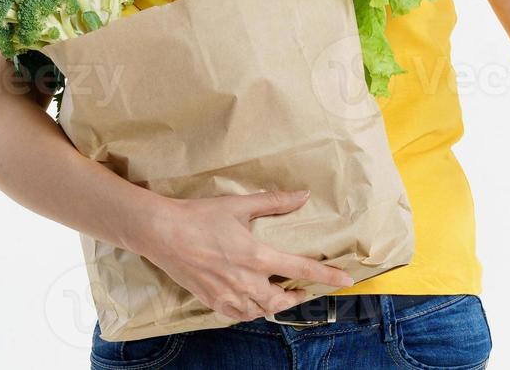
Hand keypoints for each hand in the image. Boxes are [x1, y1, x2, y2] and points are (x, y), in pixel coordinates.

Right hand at [133, 189, 354, 321]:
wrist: (162, 232)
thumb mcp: (240, 205)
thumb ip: (275, 202)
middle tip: (302, 290)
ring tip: (279, 295)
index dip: (327, 277)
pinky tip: (252, 302)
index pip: (301, 270)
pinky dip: (250, 311)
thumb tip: (303, 195)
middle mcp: (246, 281)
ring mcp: (228, 294)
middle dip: (296, 297)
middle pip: (281, 300)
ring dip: (274, 305)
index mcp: (257, 257)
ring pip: (260, 311)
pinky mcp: (212, 301)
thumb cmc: (201, 216)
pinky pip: (238, 315)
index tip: (346, 281)